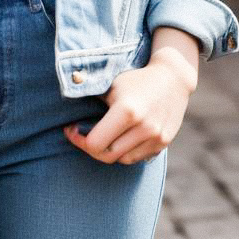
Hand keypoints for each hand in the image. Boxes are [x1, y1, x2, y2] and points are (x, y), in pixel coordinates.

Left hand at [63, 56, 193, 165]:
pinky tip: (120, 137)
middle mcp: (143, 127)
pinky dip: (125, 152)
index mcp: (127, 111)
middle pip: (107, 155)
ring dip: (109, 151)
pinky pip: (137, 157)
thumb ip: (91, 96)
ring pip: (122, 159)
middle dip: (91, 148)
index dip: (78, 140)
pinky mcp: (163, 143)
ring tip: (103, 135)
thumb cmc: (136, 79)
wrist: (172, 79)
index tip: (70, 130)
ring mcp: (155, 137)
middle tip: (82, 136)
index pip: (95, 143)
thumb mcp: (112, 83)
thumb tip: (65, 102)